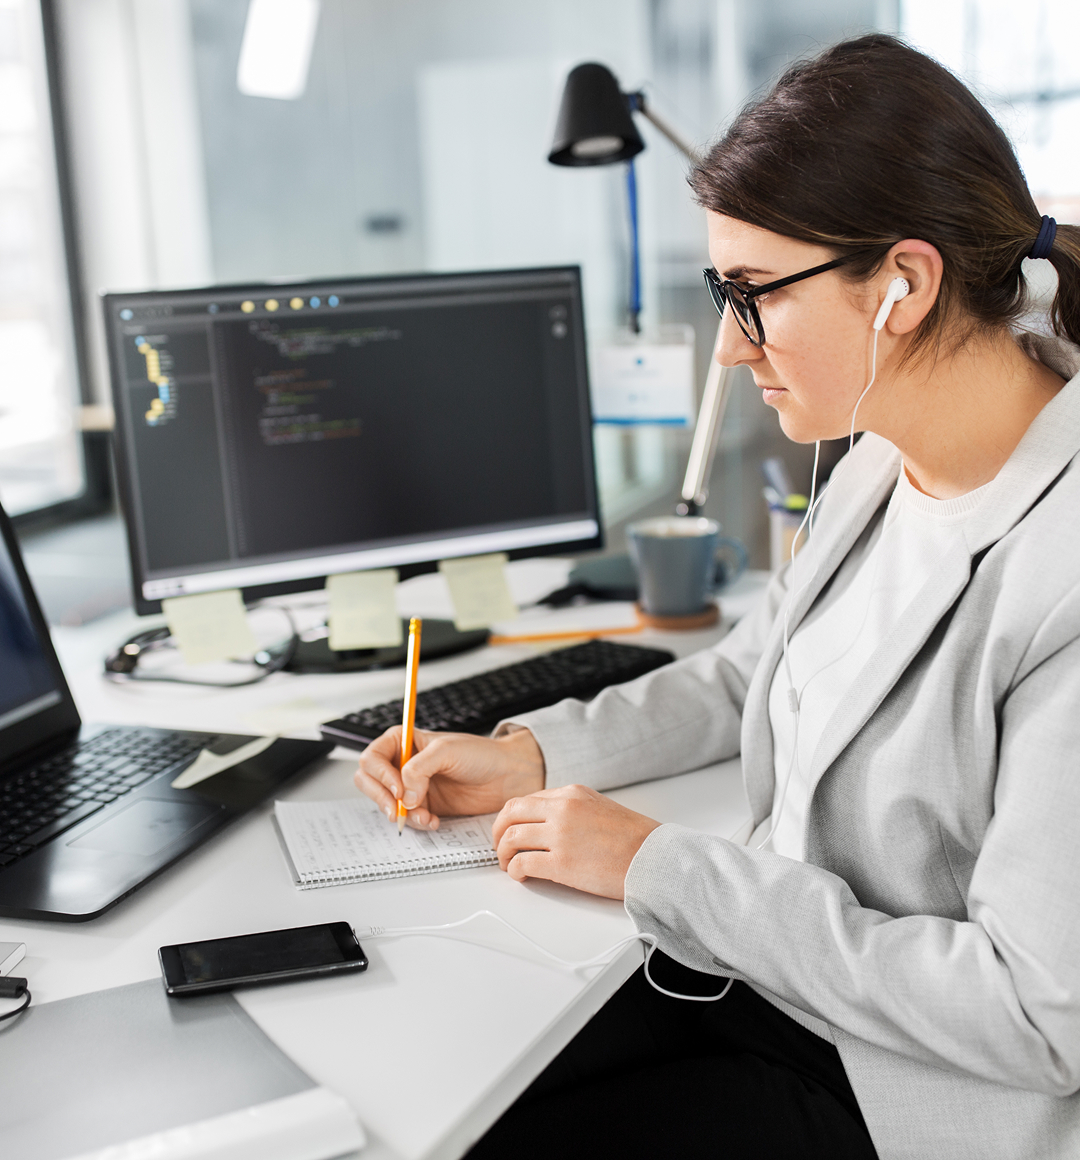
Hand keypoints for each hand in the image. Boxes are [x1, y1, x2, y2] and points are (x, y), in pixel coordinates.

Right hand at [354, 726, 544, 829]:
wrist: (507, 776)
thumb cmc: (481, 754)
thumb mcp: (447, 751)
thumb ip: (419, 769)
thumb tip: (403, 794)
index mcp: (404, 742)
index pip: (372, 758)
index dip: (380, 775)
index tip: (398, 789)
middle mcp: (404, 764)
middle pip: (369, 781)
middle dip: (381, 798)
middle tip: (398, 809)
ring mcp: (412, 786)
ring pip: (386, 804)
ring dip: (402, 814)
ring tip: (425, 815)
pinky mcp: (424, 806)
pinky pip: (407, 818)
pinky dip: (416, 823)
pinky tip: (433, 820)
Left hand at [491, 785, 660, 899]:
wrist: (653, 858)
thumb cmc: (634, 839)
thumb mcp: (599, 808)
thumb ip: (572, 810)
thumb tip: (547, 822)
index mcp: (571, 794)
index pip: (526, 800)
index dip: (511, 818)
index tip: (508, 830)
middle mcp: (562, 809)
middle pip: (510, 814)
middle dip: (498, 832)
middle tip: (499, 847)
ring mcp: (560, 835)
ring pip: (511, 838)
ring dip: (503, 854)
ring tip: (508, 865)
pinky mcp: (561, 863)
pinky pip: (522, 863)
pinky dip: (515, 871)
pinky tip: (520, 876)